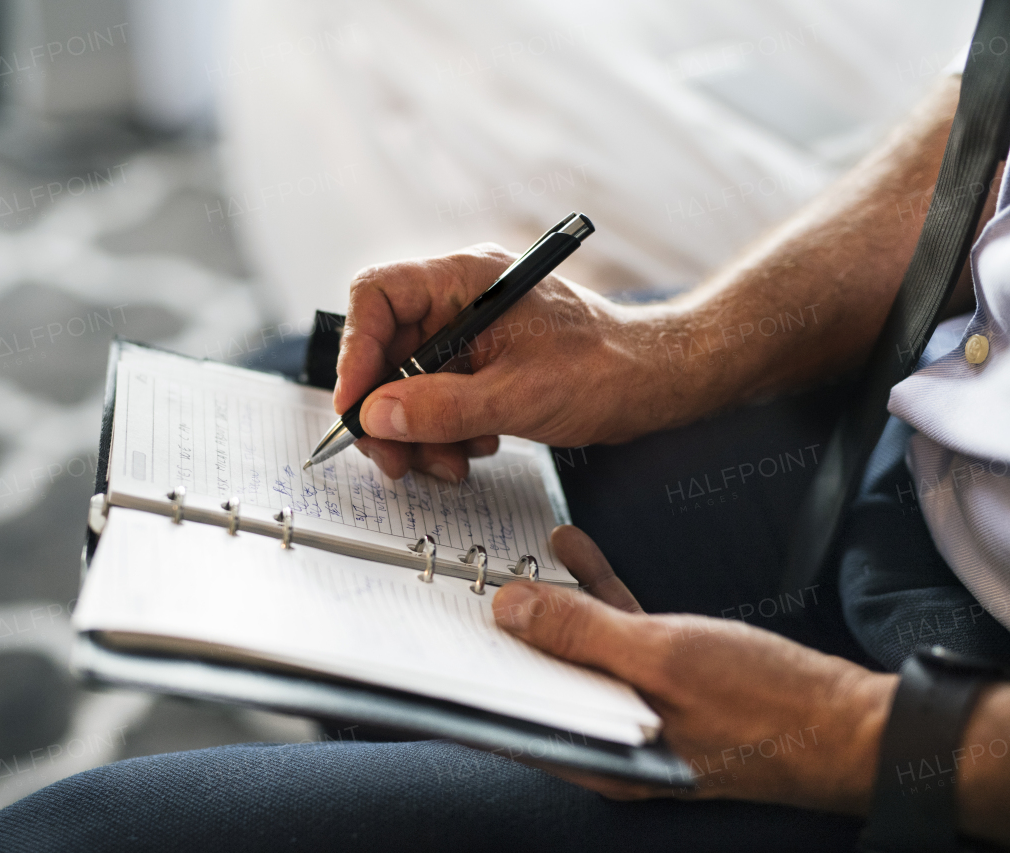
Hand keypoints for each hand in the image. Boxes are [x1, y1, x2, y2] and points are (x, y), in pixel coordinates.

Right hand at [334, 243, 650, 481]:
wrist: (653, 383)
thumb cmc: (605, 368)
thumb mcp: (519, 395)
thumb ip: (443, 407)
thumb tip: (377, 415)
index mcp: (466, 279)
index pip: (378, 295)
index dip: (356, 350)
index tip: (357, 405)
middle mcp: (459, 300)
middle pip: (385, 348)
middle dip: (387, 410)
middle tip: (394, 459)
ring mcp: (468, 335)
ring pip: (406, 383)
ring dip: (416, 432)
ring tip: (448, 463)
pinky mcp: (478, 366)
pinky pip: (434, 399)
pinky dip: (442, 433)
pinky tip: (471, 450)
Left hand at [492, 525, 896, 814]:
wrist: (854, 723)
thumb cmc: (768, 707)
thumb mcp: (662, 660)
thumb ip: (582, 635)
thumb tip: (510, 612)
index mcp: (601, 755)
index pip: (514, 716)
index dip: (477, 674)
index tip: (446, 631)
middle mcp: (614, 737)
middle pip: (540, 679)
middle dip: (508, 629)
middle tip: (471, 583)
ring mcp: (643, 708)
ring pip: (578, 648)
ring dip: (553, 599)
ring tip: (518, 553)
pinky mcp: (672, 682)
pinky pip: (618, 635)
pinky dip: (599, 595)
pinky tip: (578, 555)